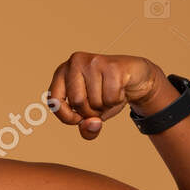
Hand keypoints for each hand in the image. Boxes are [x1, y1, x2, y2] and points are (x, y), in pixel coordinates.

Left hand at [46, 53, 168, 140]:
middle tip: (100, 105)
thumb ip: (86, 128)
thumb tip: (91, 124)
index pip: (53, 100)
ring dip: (106, 107)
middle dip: (91, 112)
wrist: (136, 77)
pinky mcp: (112, 65)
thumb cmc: (108, 94)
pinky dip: (117, 101)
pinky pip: (111, 97)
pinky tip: (120, 90)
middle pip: (77, 102)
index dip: (66, 116)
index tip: (78, 119)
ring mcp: (93, 61)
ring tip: (111, 95)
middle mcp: (75, 62)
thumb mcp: (93, 114)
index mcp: (62, 72)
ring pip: (95, 101)